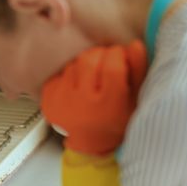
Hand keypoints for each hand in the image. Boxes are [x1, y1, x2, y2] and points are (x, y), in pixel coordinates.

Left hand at [40, 41, 147, 155]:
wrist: (91, 141)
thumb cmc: (117, 118)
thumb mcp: (136, 97)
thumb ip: (138, 69)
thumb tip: (134, 44)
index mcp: (108, 103)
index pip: (112, 64)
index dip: (117, 54)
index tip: (120, 56)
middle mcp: (82, 102)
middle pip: (89, 59)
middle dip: (100, 55)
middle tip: (106, 65)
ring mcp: (61, 101)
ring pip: (74, 64)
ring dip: (85, 65)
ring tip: (92, 80)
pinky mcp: (48, 98)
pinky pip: (60, 73)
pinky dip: (71, 75)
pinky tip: (78, 87)